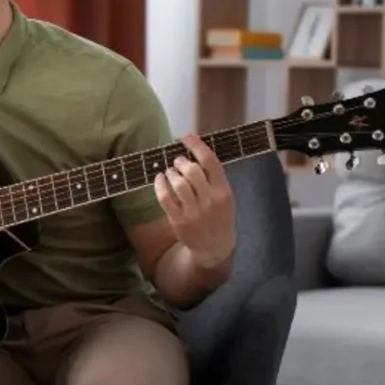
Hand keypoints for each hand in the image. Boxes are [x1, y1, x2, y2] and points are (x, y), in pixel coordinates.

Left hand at [154, 135, 234, 267]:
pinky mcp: (179, 221)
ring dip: (171, 172)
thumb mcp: (225, 197)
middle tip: (177, 161)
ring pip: (178, 183)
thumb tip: (195, 151)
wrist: (214, 248)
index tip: (186, 136)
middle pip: (192, 170)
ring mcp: (194, 212)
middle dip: (181, 161)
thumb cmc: (219, 217)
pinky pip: (165, 198)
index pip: (210, 161)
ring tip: (170, 172)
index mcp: (224, 191)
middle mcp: (210, 200)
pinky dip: (159, 184)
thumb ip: (214, 178)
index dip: (196, 145)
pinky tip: (159, 178)